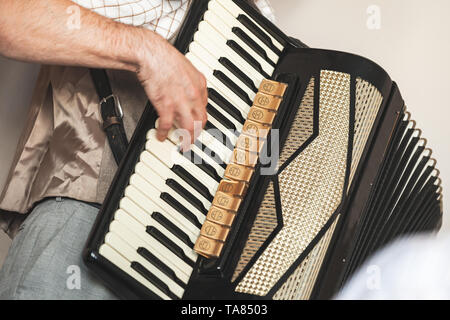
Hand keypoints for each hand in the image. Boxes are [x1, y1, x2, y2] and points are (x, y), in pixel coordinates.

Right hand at [136, 31, 207, 148]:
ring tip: (183, 145)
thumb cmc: (164, 58)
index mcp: (199, 85)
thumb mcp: (186, 69)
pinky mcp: (166, 105)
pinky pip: (167, 125)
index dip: (201, 119)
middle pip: (201, 120)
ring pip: (190, 127)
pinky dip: (164, 133)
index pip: (205, 108)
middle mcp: (193, 95)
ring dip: (187, 139)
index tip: (198, 124)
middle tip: (193, 140)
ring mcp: (181, 101)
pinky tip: (161, 136)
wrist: (151, 53)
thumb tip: (190, 93)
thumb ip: (191, 83)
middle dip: (198, 133)